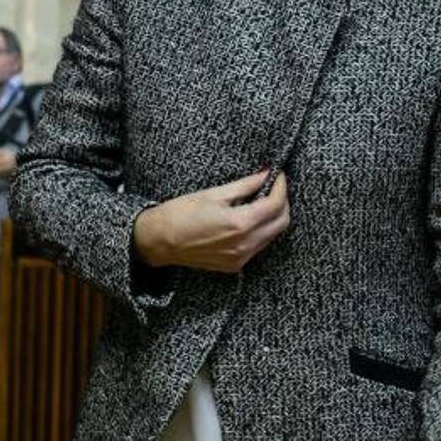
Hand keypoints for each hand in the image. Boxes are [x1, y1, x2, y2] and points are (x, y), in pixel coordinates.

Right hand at [132, 169, 289, 272]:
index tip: (277, 174)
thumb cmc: (179, 214)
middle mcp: (244, 244)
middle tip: (273, 186)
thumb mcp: (213, 194)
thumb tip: (265, 174)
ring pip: (273, 235)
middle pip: (282, 222)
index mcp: (239, 224)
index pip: (276, 204)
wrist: (157, 242)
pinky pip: (259, 246)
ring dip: (274, 217)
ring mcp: (240, 258)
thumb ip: (245, 185)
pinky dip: (262, 230)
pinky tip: (250, 218)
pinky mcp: (234, 266)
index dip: (281, 186)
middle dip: (282, 201)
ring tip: (262, 200)